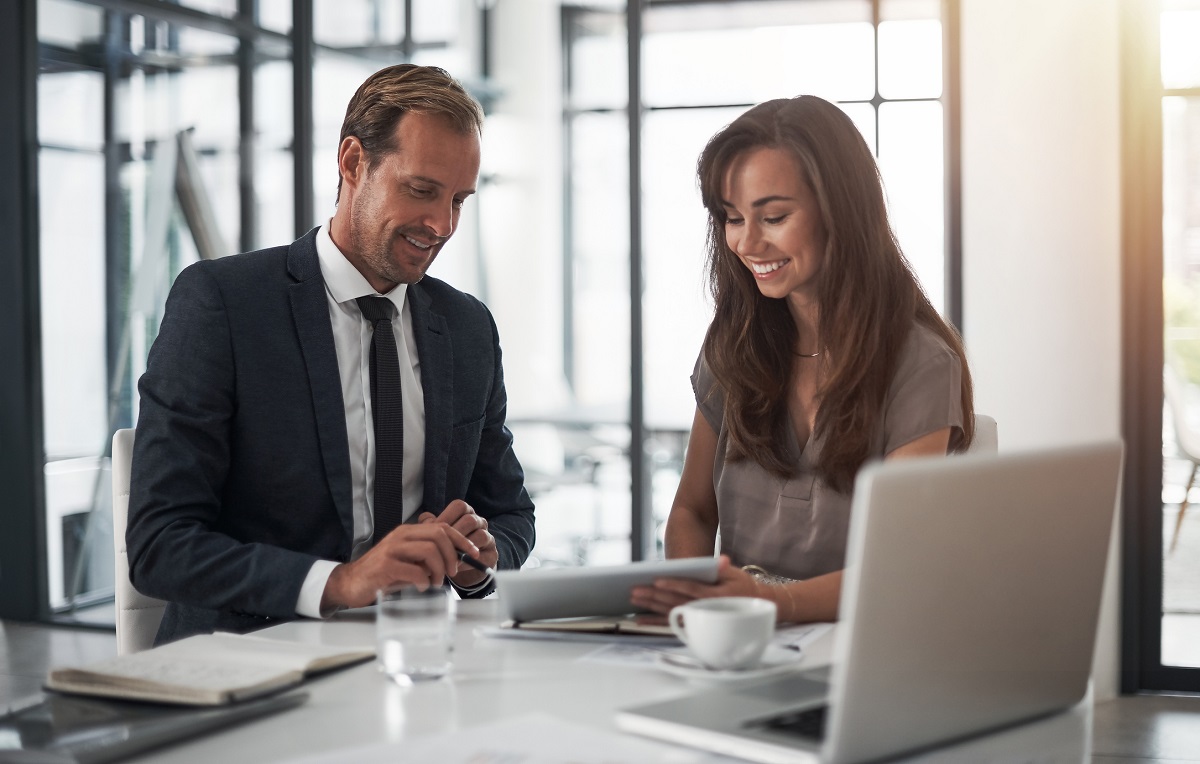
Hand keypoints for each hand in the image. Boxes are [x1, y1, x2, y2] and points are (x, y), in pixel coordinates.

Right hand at [321, 523, 478, 610]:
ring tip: (436, 582)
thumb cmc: (383, 574)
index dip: (461, 540)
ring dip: (439, 570)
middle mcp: (400, 536)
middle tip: (452, 572)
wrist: (351, 583)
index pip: (442, 527)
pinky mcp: (385, 566)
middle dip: (452, 555)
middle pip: (439, 535)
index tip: (473, 553)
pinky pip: (415, 570)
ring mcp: (392, 550)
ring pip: (429, 550)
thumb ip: (428, 558)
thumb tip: (456, 561)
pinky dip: (424, 581)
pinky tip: (421, 587)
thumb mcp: (408, 561)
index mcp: (408, 532)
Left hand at [418, 500, 497, 586]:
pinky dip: (467, 562)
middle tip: (439, 546)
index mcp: (465, 513)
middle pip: (470, 520)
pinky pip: (483, 555)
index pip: (459, 506)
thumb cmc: (446, 548)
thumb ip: (430, 525)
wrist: (458, 569)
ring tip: (446, 558)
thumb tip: (426, 520)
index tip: (433, 529)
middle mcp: (479, 522)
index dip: (446, 516)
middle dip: (453, 533)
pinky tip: (455, 567)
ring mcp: (488, 537)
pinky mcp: (492, 555)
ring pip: (480, 535)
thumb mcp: (436, 535)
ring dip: (462, 548)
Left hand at [629, 556, 765, 615]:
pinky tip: (641, 620)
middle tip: (635, 591)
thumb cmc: (741, 586)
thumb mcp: (734, 574)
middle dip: (654, 597)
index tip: (657, 581)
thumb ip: (721, 568)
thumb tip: (721, 561)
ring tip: (634, 601)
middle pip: (676, 602)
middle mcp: (705, 610)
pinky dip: (655, 622)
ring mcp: (699, 619)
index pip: (691, 589)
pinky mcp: (694, 624)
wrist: (754, 608)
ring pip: (671, 613)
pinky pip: (672, 623)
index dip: (674, 585)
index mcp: (716, 596)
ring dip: (651, 608)